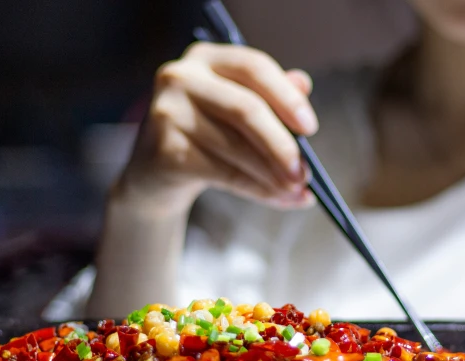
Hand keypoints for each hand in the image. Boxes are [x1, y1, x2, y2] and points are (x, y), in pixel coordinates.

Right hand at [117, 42, 316, 211]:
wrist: (154, 175)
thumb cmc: (206, 137)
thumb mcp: (237, 112)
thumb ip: (269, 96)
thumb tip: (304, 85)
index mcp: (205, 58)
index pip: (254, 67)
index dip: (287, 97)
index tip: (310, 128)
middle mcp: (181, 77)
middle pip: (246, 109)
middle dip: (283, 145)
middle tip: (307, 173)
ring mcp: (168, 113)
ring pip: (236, 147)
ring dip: (274, 175)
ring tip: (298, 191)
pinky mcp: (164, 150)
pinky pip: (223, 173)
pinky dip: (257, 189)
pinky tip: (278, 199)